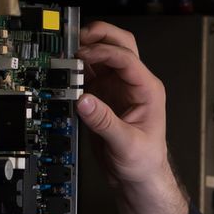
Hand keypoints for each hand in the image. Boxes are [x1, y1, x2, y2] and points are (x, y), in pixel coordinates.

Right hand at [75, 22, 170, 188]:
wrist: (139, 177)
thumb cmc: (145, 161)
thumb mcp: (126, 145)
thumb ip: (105, 122)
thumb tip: (84, 101)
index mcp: (148, 90)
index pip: (127, 58)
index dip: (104, 52)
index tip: (83, 55)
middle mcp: (132, 84)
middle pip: (120, 44)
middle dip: (99, 36)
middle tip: (78, 39)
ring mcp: (116, 88)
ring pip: (102, 56)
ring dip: (85, 51)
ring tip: (66, 55)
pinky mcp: (102, 96)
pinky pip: (88, 74)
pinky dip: (76, 70)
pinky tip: (65, 73)